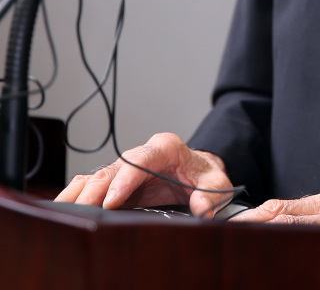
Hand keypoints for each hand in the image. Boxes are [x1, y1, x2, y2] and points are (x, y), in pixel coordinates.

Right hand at [54, 132, 233, 216]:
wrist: (199, 172)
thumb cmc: (204, 175)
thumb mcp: (216, 183)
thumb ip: (211, 194)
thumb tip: (202, 207)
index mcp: (166, 147)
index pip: (142, 159)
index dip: (125, 179)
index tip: (112, 199)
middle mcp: (143, 153)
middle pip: (115, 168)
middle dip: (97, 188)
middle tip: (84, 209)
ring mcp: (128, 167)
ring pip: (100, 174)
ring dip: (82, 191)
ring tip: (66, 208)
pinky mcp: (119, 180)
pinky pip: (95, 182)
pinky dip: (79, 192)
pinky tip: (66, 204)